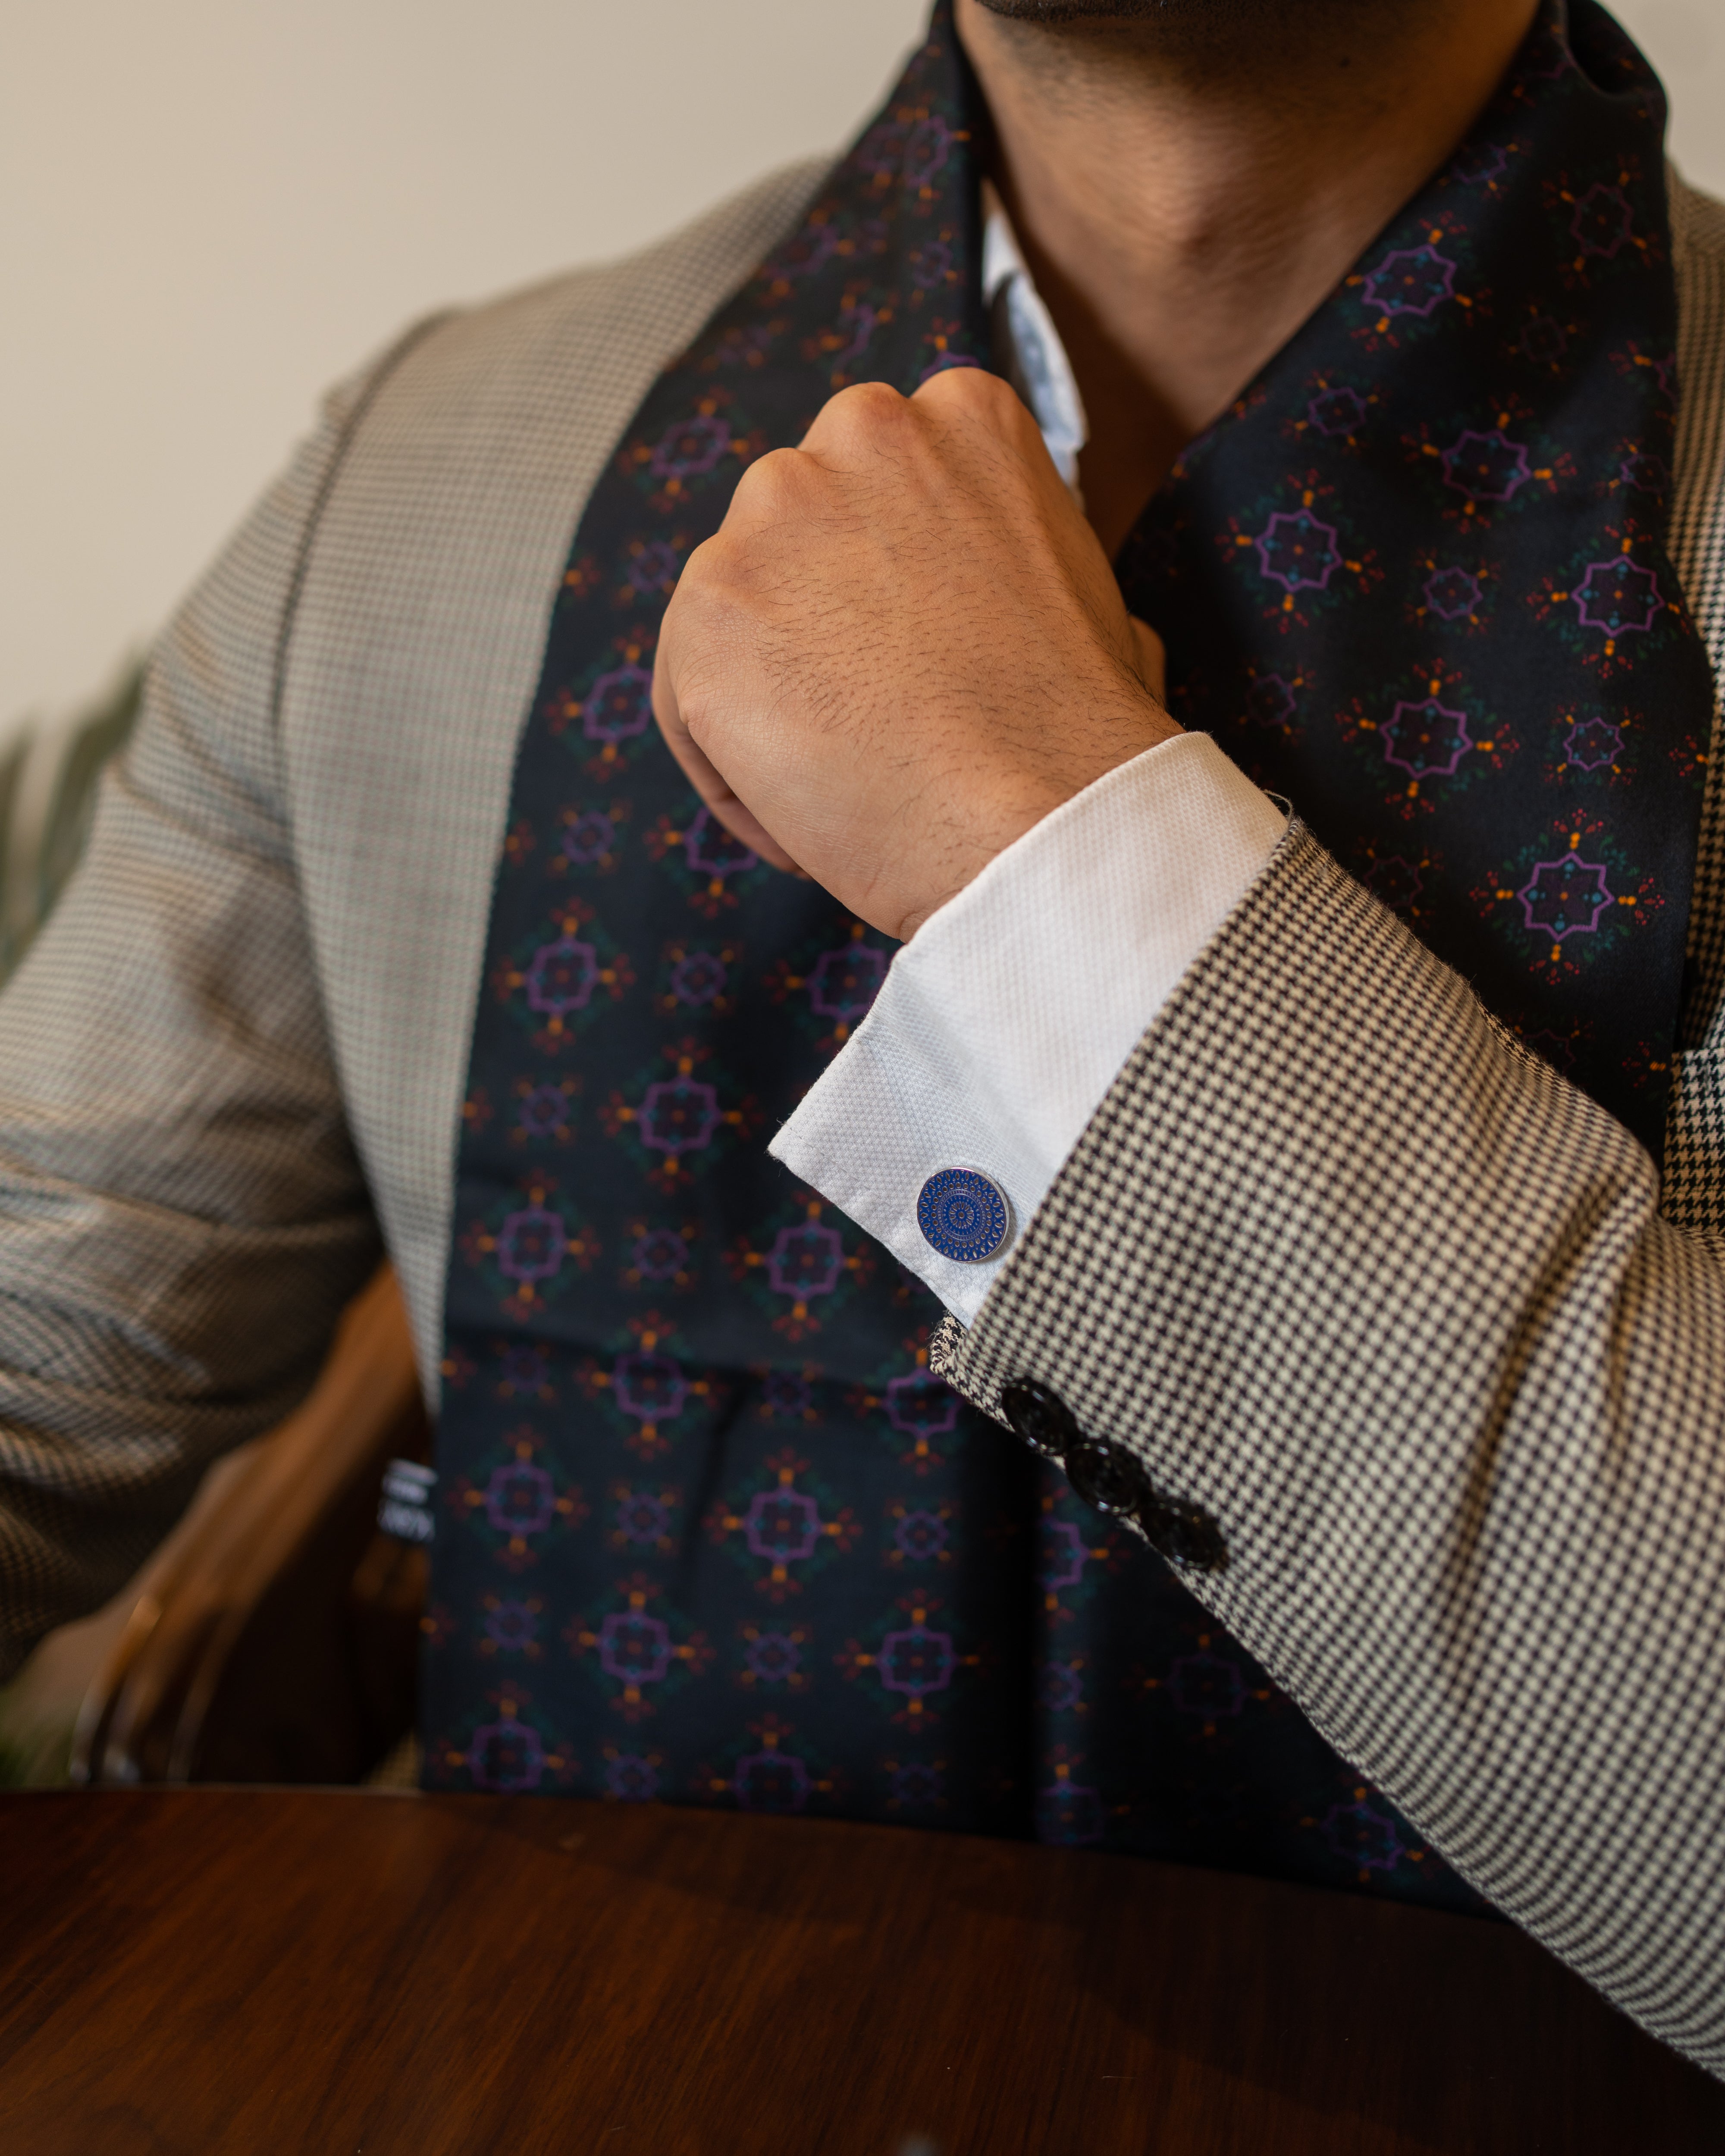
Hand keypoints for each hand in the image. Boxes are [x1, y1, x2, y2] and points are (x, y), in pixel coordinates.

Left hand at [651, 367, 1178, 940]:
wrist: (1043, 815)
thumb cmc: (1079, 732)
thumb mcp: (1082, 587)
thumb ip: (1012, 549)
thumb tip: (987, 593)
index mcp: (961, 414)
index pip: (878, 482)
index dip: (890, 585)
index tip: (916, 658)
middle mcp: (859, 431)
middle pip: (797, 533)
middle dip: (820, 626)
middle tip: (873, 721)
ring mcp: (771, 516)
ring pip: (737, 611)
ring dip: (772, 695)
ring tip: (845, 781)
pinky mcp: (708, 612)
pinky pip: (689, 699)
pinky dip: (734, 771)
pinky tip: (804, 820)